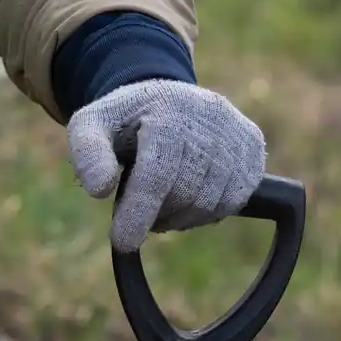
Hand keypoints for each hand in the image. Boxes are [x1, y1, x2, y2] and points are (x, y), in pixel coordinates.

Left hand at [66, 80, 266, 252]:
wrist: (165, 98)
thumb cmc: (124, 121)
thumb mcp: (91, 126)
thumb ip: (87, 153)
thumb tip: (99, 188)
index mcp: (166, 108)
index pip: (157, 173)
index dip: (138, 212)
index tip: (123, 243)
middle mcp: (209, 114)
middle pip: (185, 194)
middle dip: (157, 212)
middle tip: (139, 208)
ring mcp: (235, 129)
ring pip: (211, 203)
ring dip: (181, 216)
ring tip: (163, 198)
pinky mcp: (253, 145)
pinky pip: (234, 201)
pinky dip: (207, 210)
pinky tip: (189, 194)